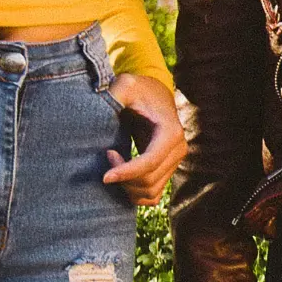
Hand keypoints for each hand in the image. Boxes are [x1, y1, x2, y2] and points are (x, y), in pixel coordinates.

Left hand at [103, 73, 185, 204]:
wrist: (153, 95)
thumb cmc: (138, 90)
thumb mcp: (125, 85)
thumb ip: (114, 93)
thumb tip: (103, 105)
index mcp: (170, 132)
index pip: (149, 163)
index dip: (126, 173)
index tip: (104, 176)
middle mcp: (178, 150)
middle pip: (148, 181)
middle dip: (123, 178)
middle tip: (108, 156)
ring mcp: (175, 162)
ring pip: (150, 192)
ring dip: (127, 187)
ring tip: (114, 164)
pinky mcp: (168, 170)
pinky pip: (152, 196)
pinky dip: (135, 194)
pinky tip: (122, 176)